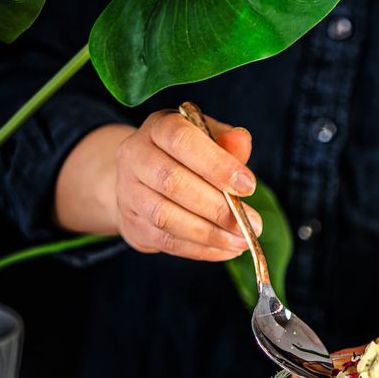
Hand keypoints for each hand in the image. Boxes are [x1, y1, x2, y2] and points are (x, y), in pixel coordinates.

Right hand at [113, 110, 262, 259]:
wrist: (143, 178)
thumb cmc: (186, 156)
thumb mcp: (207, 139)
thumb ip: (226, 142)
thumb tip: (241, 139)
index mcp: (158, 127)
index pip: (182, 140)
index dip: (216, 164)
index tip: (248, 186)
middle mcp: (136, 155)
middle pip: (172, 182)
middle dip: (217, 207)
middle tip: (250, 223)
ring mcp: (128, 191)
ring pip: (166, 216)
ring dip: (209, 233)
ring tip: (241, 240)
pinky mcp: (132, 223)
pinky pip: (166, 241)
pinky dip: (200, 249)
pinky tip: (226, 250)